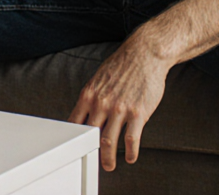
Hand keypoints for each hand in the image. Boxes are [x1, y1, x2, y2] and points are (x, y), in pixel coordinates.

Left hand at [67, 41, 169, 171]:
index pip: (75, 122)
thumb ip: (91, 97)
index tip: (76, 147)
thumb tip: (84, 115)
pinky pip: (131, 139)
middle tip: (92, 161)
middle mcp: (101, 103)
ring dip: (107, 158)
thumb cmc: (122, 65)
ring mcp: (119, 109)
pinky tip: (130, 157)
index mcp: (89, 94)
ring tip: (108, 165)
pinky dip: (130, 152)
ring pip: (108, 142)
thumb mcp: (99, 79)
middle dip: (89, 152)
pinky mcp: (138, 113)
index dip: (74, 138)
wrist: (145, 54)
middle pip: (90, 135)